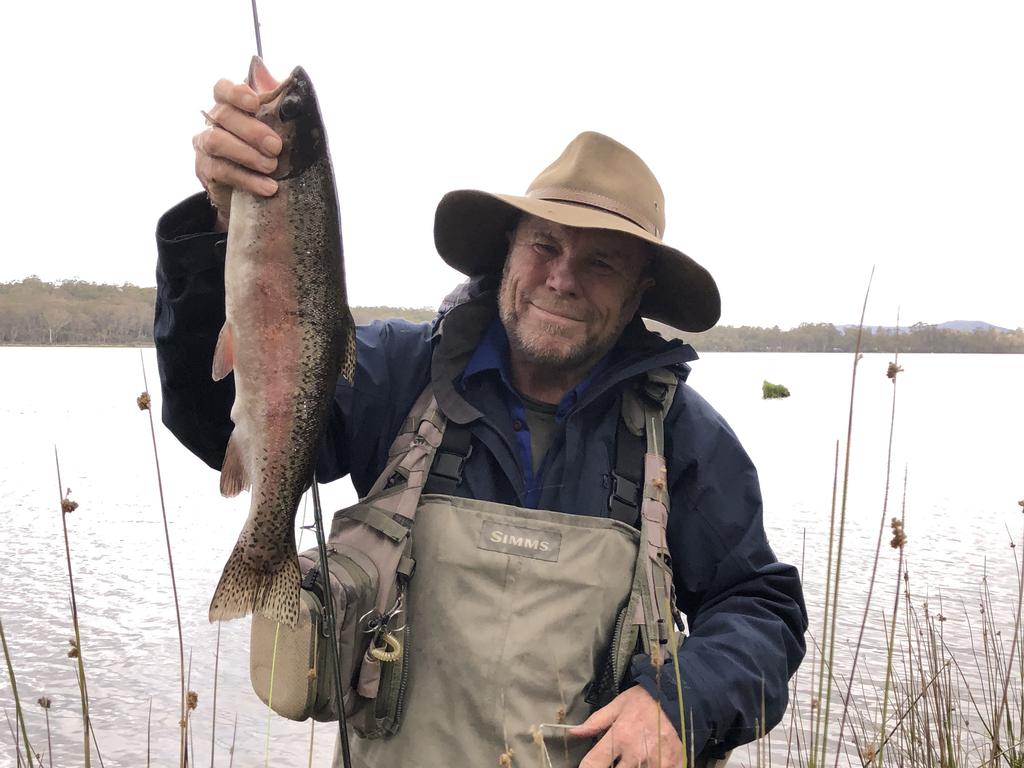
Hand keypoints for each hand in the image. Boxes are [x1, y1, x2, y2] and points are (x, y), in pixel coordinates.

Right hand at [192, 76, 283, 230]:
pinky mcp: (205, 170)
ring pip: (216, 141)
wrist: (255, 191)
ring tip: (271, 166)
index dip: (236, 92)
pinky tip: (268, 186)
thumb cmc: (269, 150)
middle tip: (276, 147)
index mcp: (230, 105)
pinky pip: (222, 171)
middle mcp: (213, 121)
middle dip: (252, 131)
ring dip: (248, 154)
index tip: (255, 103)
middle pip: (224, 115)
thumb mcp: (278, 127)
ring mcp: (204, 145)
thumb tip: (288, 80)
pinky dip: (248, 179)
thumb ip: (279, 105)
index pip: (222, 89)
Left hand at [570, 685, 683, 766]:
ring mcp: (655, 763)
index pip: (593, 764)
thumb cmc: (646, 701)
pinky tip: (649, 760)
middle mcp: (636, 753)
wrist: (679, 698)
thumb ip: (596, 722)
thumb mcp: (618, 705)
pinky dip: (651, 767)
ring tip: (633, 757)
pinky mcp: (672, 766)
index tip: (588, 767)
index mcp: (620, 737)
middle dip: (613, 767)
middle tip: (617, 758)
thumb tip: (575, 732)